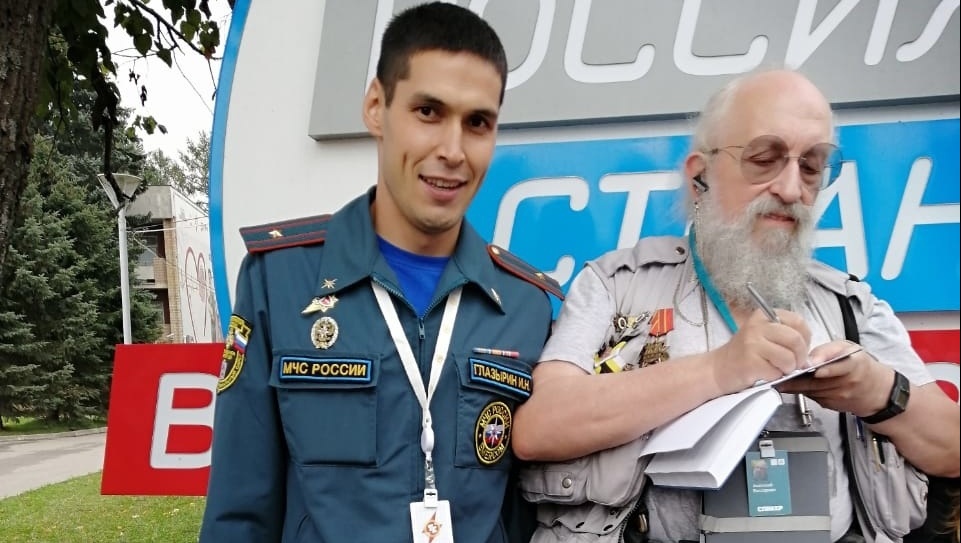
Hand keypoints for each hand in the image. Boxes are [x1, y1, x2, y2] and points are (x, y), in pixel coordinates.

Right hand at [712, 308, 810, 392]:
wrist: (718, 369)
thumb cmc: (744, 355)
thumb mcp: (763, 336)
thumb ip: (786, 336)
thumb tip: (811, 353)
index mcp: (763, 316)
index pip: (798, 322)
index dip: (804, 339)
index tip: (796, 349)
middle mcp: (757, 326)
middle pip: (796, 340)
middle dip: (799, 357)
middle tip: (791, 364)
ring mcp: (752, 343)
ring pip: (789, 358)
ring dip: (787, 369)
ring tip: (776, 369)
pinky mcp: (750, 362)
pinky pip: (776, 371)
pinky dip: (774, 376)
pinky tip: (764, 373)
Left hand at [777, 340, 892, 416]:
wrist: (877, 391)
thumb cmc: (859, 365)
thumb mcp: (848, 348)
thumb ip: (828, 350)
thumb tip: (811, 358)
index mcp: (854, 364)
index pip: (841, 367)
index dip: (827, 369)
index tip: (814, 369)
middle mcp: (847, 383)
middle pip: (817, 382)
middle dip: (796, 379)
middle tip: (780, 374)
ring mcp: (839, 397)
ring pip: (811, 391)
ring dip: (795, 385)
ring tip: (782, 378)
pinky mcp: (831, 405)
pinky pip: (812, 397)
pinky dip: (802, 390)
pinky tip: (795, 384)